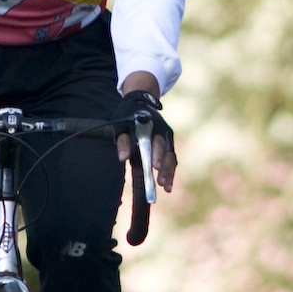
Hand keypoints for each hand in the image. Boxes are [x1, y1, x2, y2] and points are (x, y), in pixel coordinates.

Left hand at [116, 75, 179, 192]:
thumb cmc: (128, 116)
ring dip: (169, 173)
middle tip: (160, 182)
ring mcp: (167, 140)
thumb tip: (123, 158)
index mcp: (154, 125)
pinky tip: (168, 187)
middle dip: (164, 167)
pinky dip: (170, 173)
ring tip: (165, 187)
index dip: (157, 154)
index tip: (155, 167)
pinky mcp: (168, 147)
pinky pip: (172, 161)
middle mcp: (164, 132)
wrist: (140, 104)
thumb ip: (123, 141)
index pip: (156, 141)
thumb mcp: (121, 125)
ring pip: (171, 158)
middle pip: (166, 152)